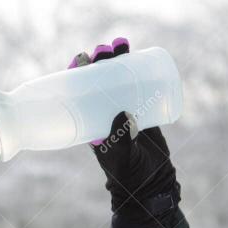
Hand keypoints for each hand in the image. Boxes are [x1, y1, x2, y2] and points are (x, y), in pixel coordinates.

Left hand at [68, 37, 180, 219]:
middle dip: (99, 61)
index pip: (78, 92)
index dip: (77, 73)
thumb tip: (124, 114)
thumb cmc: (129, 173)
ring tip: (120, 44)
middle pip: (97, 79)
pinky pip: (139, 84)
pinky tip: (139, 54)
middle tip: (103, 50)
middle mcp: (103, 111)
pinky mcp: (142, 108)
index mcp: (89, 120)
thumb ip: (121, 139)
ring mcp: (123, 108)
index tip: (80, 59)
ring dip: (117, 59)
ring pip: (118, 77)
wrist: (150, 182)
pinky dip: (139, 68)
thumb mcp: (120, 156)